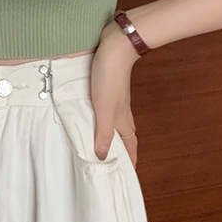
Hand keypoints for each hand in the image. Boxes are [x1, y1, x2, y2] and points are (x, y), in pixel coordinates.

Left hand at [90, 20, 141, 164]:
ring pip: (115, 123)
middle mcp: (121, 111)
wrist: (115, 48)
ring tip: (101, 144)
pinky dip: (101, 119)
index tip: (128, 174)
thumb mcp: (105, 110)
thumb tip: (103, 156)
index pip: (129, 146)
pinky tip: (91, 117)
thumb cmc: (110, 77)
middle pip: (124, 136)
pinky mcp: (107, 88)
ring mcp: (115, 99)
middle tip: (114, 163)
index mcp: (122, 119)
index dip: (130, 160)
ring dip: (110, 134)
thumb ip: (104, 133)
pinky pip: (105, 110)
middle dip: (121, 150)